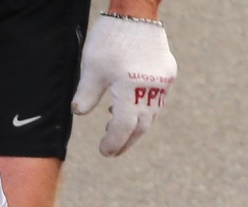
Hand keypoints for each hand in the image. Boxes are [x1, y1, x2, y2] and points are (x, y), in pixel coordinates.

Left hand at [72, 11, 176, 155]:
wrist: (135, 13)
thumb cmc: (109, 40)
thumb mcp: (90, 70)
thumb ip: (85, 96)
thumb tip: (80, 114)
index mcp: (130, 89)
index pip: (123, 127)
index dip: (113, 142)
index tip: (104, 152)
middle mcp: (151, 88)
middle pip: (141, 125)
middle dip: (126, 140)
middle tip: (112, 150)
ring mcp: (163, 81)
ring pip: (151, 114)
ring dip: (135, 127)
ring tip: (116, 132)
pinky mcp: (167, 73)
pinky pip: (157, 100)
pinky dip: (143, 110)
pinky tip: (127, 110)